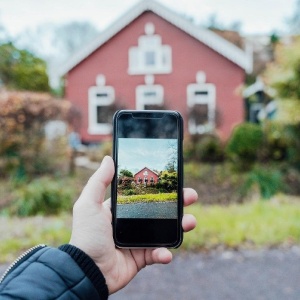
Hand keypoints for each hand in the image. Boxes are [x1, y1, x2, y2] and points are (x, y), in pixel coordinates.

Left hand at [70, 156, 196, 293]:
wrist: (87, 271)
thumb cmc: (86, 235)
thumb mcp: (89, 204)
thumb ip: (99, 181)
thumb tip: (109, 159)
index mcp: (121, 209)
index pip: (144, 194)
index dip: (159, 187)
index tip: (173, 180)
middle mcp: (131, 223)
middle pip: (159, 210)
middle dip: (177, 203)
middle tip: (190, 196)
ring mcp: (138, 240)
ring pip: (164, 230)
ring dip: (180, 226)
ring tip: (190, 221)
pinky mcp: (141, 257)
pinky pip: (157, 253)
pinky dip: (164, 253)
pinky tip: (165, 253)